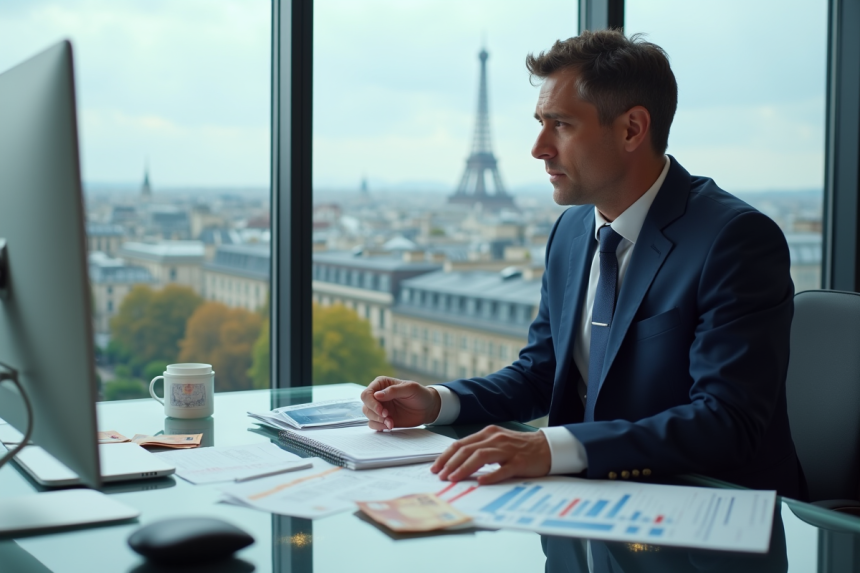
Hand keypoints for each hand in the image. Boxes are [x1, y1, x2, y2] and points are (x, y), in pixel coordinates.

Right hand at [360, 377, 440, 430]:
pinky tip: (390, 426)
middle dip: (374, 413)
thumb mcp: (410, 389)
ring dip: (378, 421)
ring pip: (368, 415)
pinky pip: (373, 424)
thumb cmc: (420, 394)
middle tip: (387, 417)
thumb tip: (376, 395)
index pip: (367, 393)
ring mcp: (380, 408)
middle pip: (366, 405)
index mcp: (381, 384)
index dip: (371, 403)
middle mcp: (378, 396)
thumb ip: (394, 390)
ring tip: (391, 423)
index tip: (381, 410)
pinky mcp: (383, 419)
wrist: (428, 408)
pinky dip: (379, 427)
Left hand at [431, 425, 550, 484]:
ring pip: (481, 457)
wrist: (548, 447)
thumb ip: (479, 449)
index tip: (435, 467)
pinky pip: (503, 469)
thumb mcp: (497, 443)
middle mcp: (496, 438)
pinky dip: (491, 475)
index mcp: (488, 433)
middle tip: (440, 475)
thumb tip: (456, 463)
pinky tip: (481, 482)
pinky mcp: (520, 461)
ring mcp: (508, 450)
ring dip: (464, 468)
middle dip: (450, 463)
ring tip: (453, 478)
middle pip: (467, 449)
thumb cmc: (519, 448)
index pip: (461, 444)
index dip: (446, 456)